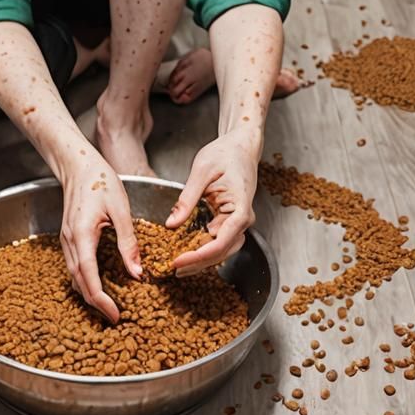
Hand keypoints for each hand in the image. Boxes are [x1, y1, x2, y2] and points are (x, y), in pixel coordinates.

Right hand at [57, 150, 141, 323]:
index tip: (115, 315)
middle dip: (95, 303)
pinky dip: (85, 280)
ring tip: (108, 304)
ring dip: (89, 293)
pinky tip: (99, 282)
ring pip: (73, 276)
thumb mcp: (121, 209)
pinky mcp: (68, 236)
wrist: (78, 164)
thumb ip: (128, 242)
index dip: (101, 300)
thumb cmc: (100, 181)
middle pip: (78, 282)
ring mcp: (66, 239)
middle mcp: (69, 241)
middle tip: (114, 317)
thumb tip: (137, 272)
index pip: (88, 277)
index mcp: (81, 235)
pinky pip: (74, 265)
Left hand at [165, 130, 259, 275]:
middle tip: (173, 269)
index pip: (221, 242)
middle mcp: (242, 219)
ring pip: (221, 249)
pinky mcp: (229, 219)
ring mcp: (237, 221)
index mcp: (240, 208)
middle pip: (222, 251)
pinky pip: (218, 239)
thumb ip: (187, 198)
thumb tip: (172, 224)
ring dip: (201, 260)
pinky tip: (187, 252)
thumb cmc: (225, 153)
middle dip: (198, 263)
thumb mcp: (201, 170)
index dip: (199, 256)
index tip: (178, 261)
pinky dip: (203, 247)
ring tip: (178, 266)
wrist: (240, 146)